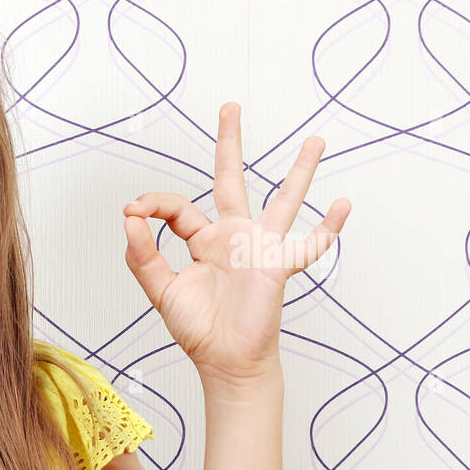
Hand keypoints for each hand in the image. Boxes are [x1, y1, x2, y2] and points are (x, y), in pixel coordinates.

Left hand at [122, 102, 350, 387]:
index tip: (133, 210)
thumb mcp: (161, 290)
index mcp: (202, 241)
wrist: (226, 361)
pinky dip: (327, 228)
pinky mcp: (277, 267)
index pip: (177, 209)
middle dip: (229, 144)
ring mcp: (259, 248)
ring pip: (282, 201)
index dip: (153, 204)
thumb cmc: (198, 328)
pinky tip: (342, 205)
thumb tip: (127, 218)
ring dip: (299, 172)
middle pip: (231, 180)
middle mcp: (232, 237)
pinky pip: (308, 245)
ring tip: (316, 141)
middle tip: (230, 108)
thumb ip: (142, 256)